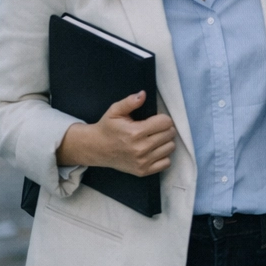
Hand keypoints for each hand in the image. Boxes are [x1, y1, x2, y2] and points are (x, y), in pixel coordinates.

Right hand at [56, 90, 175, 176]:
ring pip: (170, 147)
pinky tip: (154, 150)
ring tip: (154, 138)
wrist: (95, 149)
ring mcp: (142, 162)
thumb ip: (130, 102)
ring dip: (165, 141)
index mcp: (135, 132)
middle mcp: (140, 148)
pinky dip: (163, 155)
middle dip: (165, 128)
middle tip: (154, 128)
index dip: (162, 118)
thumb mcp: (115, 111)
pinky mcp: (143, 171)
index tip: (155, 119)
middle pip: (170, 134)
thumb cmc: (107, 128)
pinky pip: (166, 163)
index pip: (166, 122)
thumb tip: (143, 94)